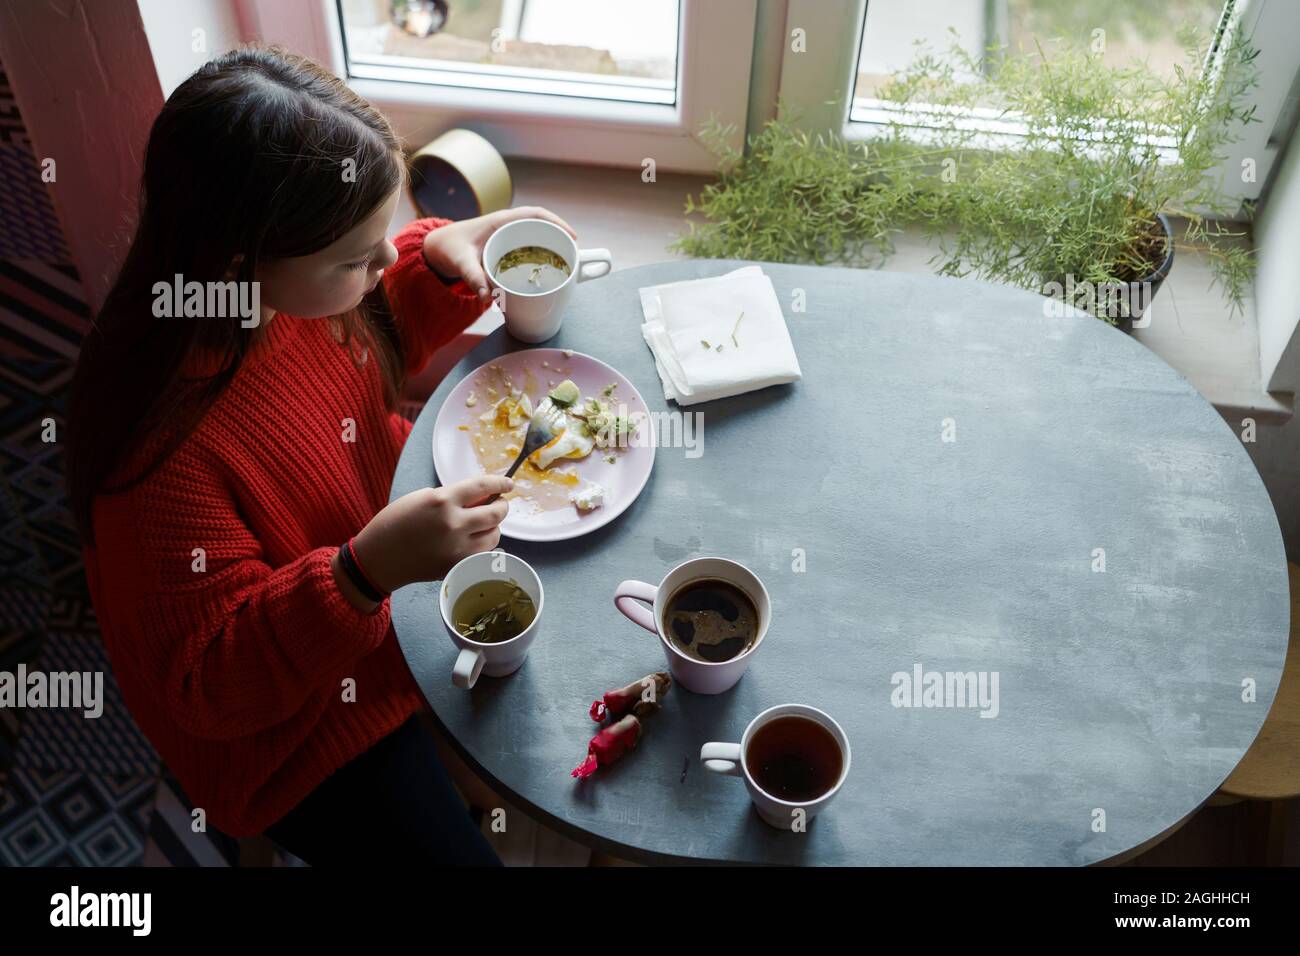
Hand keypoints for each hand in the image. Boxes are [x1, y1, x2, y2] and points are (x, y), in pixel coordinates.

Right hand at [345, 476, 512, 604]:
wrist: (379, 558)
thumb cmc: (394, 524)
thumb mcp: (421, 498)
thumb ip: (451, 496)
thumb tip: (479, 497)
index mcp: (442, 500)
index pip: (482, 486)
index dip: (500, 482)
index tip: (509, 483)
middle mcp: (454, 524)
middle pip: (496, 513)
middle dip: (502, 506)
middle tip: (500, 504)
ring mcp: (457, 548)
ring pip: (494, 535)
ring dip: (494, 527)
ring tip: (484, 524)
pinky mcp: (457, 566)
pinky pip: (484, 554)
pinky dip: (485, 546)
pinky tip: (478, 541)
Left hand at [422, 206, 576, 300]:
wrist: (437, 248)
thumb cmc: (449, 247)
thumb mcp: (460, 261)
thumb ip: (473, 277)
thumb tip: (487, 296)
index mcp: (500, 221)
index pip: (536, 214)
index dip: (557, 223)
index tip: (572, 237)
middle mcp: (507, 227)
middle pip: (542, 228)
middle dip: (559, 240)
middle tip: (573, 258)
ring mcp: (507, 238)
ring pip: (536, 240)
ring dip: (551, 251)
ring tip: (564, 267)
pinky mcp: (505, 250)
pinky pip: (528, 250)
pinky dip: (539, 260)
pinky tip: (544, 275)